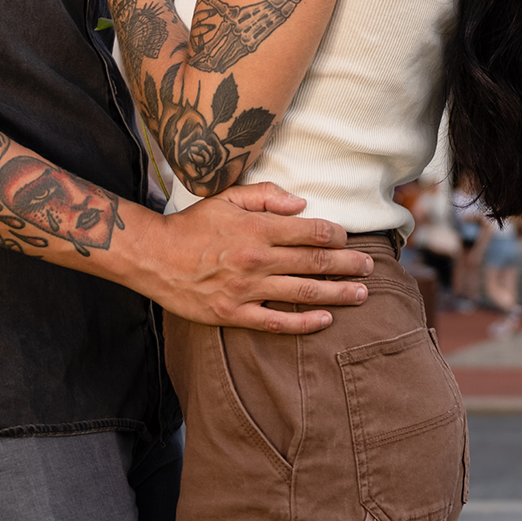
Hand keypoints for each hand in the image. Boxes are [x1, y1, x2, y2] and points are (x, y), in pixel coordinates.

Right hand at [134, 181, 373, 332]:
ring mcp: (247, 290)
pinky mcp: (234, 314)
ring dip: (337, 294)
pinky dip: (305, 323)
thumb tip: (302, 203)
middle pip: (315, 262)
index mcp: (258, 229)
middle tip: (369, 267)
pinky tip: (326, 320)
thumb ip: (266, 197)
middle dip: (348, 264)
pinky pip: (277, 322)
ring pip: (304, 293)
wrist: (152, 256)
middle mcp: (257, 260)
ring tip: (361, 294)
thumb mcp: (226, 197)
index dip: (336, 234)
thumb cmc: (191, 225)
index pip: (311, 231)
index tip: (348, 238)